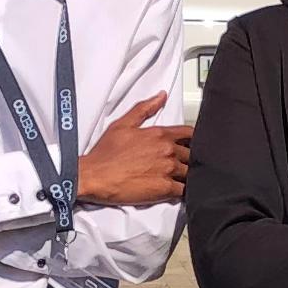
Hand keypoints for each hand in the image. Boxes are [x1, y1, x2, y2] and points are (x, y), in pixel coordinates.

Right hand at [75, 94, 189, 208]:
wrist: (95, 176)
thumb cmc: (105, 153)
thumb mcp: (123, 124)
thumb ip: (144, 109)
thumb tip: (161, 96)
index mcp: (159, 134)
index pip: (189, 133)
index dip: (192, 140)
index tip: (190, 145)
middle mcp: (167, 151)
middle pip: (192, 154)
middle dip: (189, 159)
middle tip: (183, 164)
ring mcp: (168, 170)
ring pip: (190, 173)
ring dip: (187, 175)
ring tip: (180, 179)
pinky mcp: (165, 189)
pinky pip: (184, 190)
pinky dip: (184, 191)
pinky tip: (178, 191)